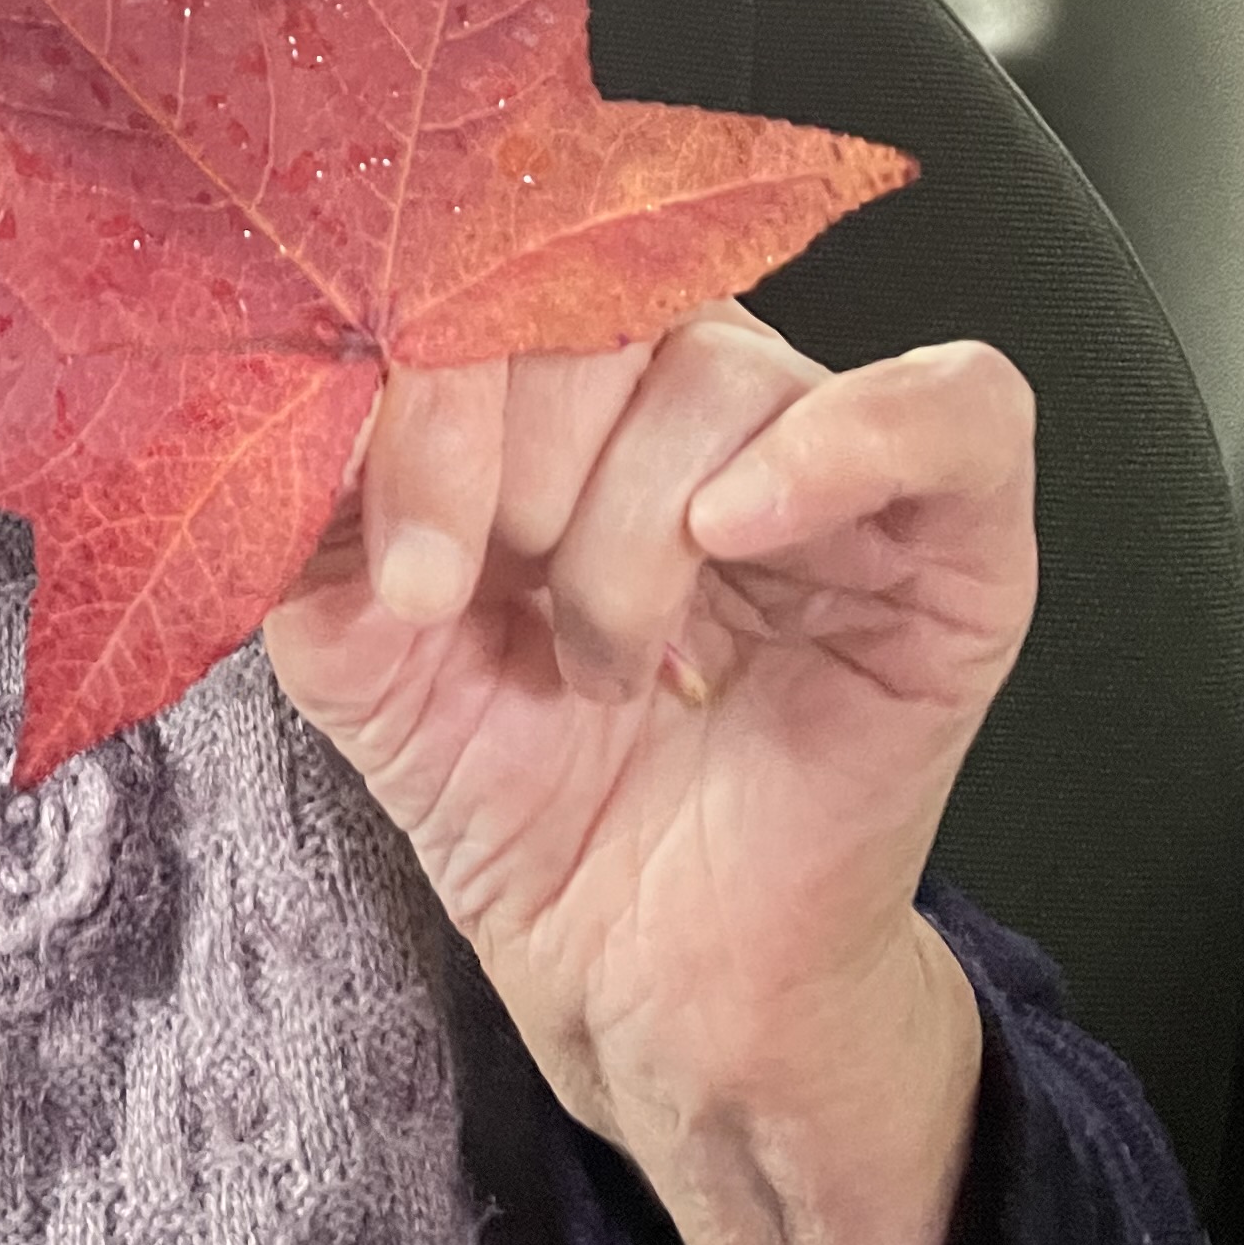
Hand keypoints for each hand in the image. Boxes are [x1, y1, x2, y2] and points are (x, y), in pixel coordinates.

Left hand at [260, 308, 1035, 1244]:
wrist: (633, 976)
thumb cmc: (519, 794)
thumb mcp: (362, 637)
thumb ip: (315, 504)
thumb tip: (287, 390)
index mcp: (559, 388)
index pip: (496, 267)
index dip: (430, 377)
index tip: (395, 557)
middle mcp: (692, 394)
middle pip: (605, 303)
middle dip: (506, 458)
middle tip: (479, 603)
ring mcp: (832, 458)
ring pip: (724, 372)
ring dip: (629, 536)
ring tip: (604, 668)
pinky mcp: (956, 541)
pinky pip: (953, 408)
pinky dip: (843, 445)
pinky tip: (737, 530)